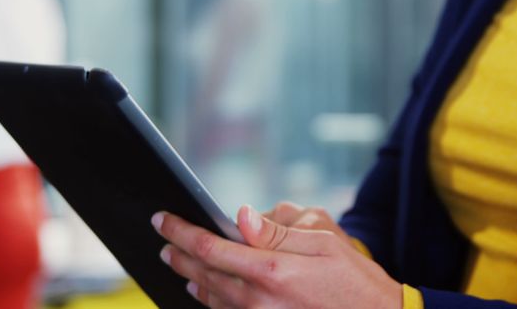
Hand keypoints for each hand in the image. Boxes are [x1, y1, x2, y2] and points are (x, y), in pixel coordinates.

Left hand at [153, 205, 402, 308]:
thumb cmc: (354, 280)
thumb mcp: (323, 244)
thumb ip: (276, 232)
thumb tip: (240, 215)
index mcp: (270, 270)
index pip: (209, 248)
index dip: (180, 231)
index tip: (162, 219)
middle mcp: (257, 300)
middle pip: (202, 273)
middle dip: (178, 252)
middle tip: (163, 238)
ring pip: (210, 296)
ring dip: (190, 276)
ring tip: (178, 261)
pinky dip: (209, 300)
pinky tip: (205, 290)